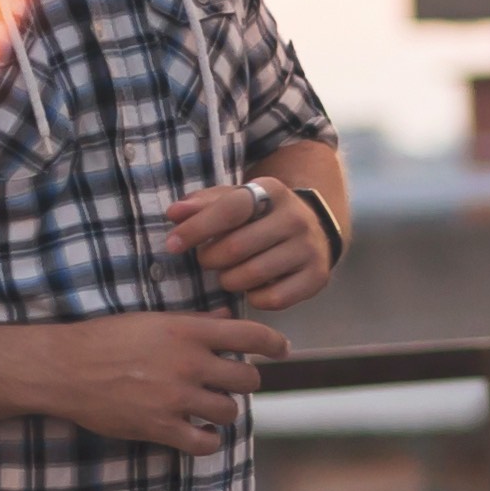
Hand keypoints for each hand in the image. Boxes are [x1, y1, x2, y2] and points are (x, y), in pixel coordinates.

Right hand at [42, 310, 290, 455]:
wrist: (64, 368)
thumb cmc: (106, 338)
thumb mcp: (152, 320)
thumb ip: (195, 322)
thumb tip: (226, 317)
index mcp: (187, 331)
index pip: (250, 335)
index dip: (274, 344)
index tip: (282, 350)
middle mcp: (188, 363)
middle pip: (247, 379)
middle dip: (242, 381)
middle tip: (228, 382)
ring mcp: (175, 397)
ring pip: (230, 411)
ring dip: (224, 410)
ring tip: (209, 406)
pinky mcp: (160, 427)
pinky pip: (205, 443)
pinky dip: (208, 440)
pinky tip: (200, 432)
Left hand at [163, 167, 340, 311]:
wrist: (313, 231)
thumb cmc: (260, 217)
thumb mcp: (234, 201)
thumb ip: (202, 205)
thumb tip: (174, 213)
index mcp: (272, 191)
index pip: (229, 210)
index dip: (196, 228)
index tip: (171, 245)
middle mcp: (295, 218)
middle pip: (236, 247)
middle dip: (210, 259)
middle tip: (208, 260)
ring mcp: (309, 248)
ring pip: (251, 276)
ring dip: (229, 280)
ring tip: (229, 273)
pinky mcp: (317, 277)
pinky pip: (273, 299)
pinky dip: (254, 298)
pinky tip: (254, 287)